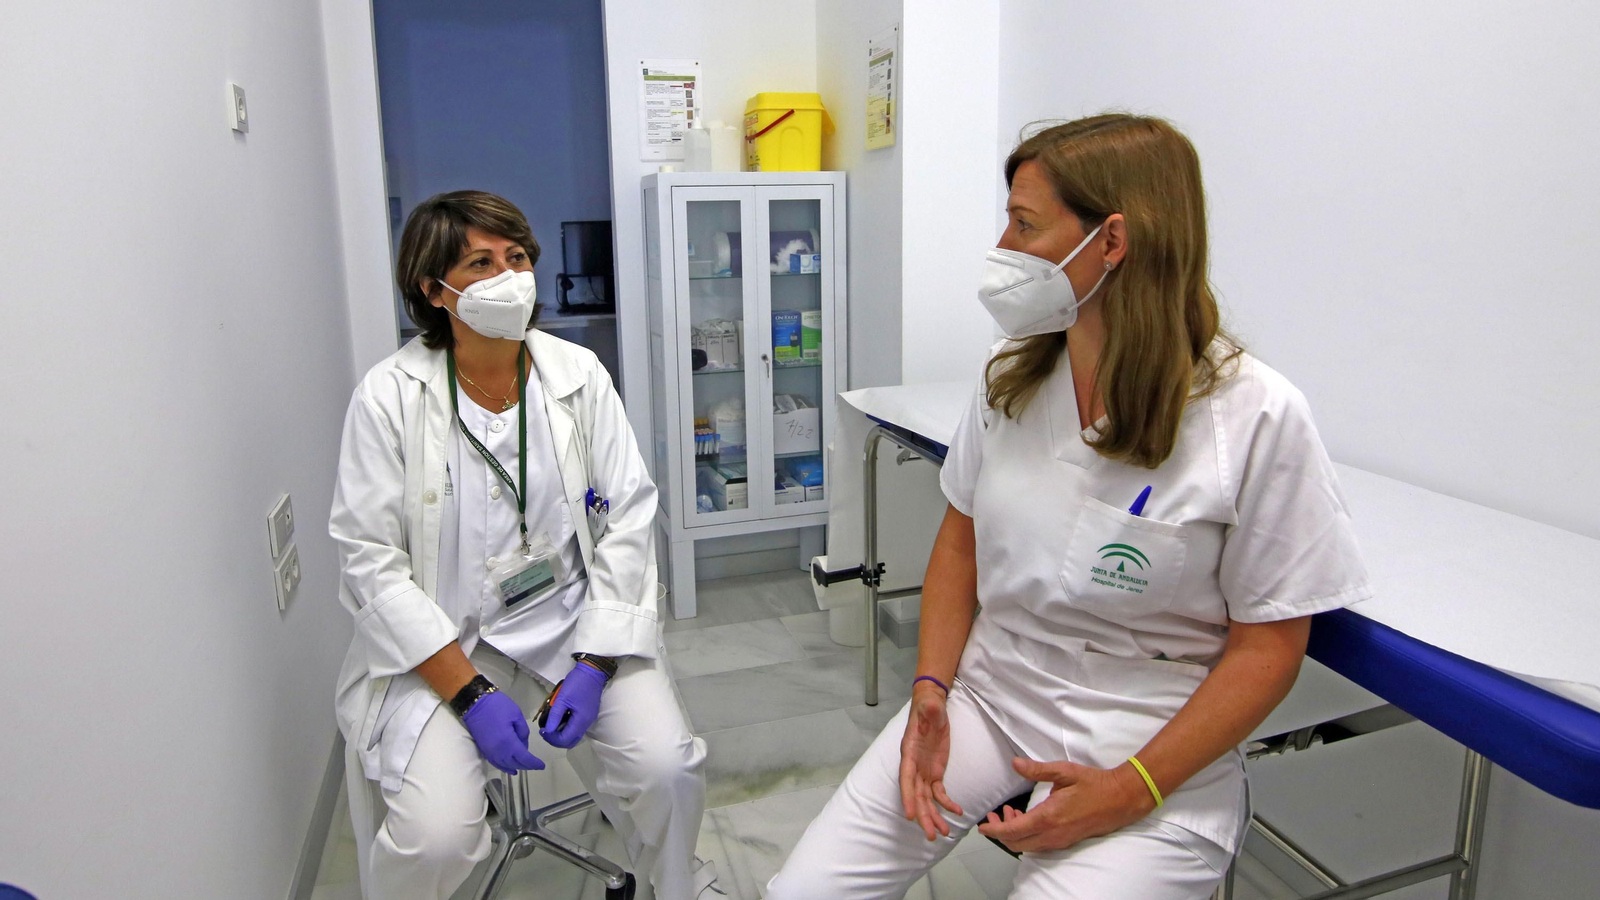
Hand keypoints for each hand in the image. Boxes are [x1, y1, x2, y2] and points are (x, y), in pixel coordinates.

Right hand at [460, 691, 545, 773]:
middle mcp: (498, 751)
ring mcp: (489, 752)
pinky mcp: (484, 749)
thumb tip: (524, 745)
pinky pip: (496, 763)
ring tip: (524, 767)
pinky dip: (504, 767)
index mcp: (508, 742)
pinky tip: (509, 768)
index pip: (524, 758)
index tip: (542, 765)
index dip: (534, 763)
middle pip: (515, 764)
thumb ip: (523, 732)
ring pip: (505, 765)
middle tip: (536, 765)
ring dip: (516, 767)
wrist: (475, 703)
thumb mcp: (516, 715)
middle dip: (527, 766)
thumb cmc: (497, 706)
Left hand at [539, 661, 607, 748]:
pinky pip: (577, 727)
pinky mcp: (588, 714)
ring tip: (551, 725)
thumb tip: (548, 731)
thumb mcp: (562, 698)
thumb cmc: (577, 683)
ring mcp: (589, 719)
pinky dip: (567, 728)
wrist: (592, 672)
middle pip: (571, 741)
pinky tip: (560, 719)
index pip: (565, 740)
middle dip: (557, 740)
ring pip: (574, 735)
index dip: (552, 738)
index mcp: (581, 721)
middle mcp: (587, 723)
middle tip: (546, 731)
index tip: (542, 731)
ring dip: (562, 734)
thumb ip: (554, 716)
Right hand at [898, 683, 964, 840]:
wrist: (932, 707)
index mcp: (909, 753)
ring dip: (934, 816)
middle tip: (932, 835)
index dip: (908, 797)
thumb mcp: (930, 706)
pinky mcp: (934, 772)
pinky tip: (958, 812)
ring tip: (944, 833)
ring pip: (927, 799)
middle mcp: (914, 766)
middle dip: (923, 816)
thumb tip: (932, 708)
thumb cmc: (928, 707)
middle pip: (917, 796)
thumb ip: (931, 709)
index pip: (907, 779)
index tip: (910, 815)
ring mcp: (924, 771)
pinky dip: (947, 803)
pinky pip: (939, 793)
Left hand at [976, 757, 1155, 853]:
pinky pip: (1039, 845)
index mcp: (1048, 817)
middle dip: (1000, 833)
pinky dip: (1027, 835)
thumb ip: (1038, 770)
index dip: (994, 831)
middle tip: (994, 817)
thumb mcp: (1065, 771)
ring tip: (1010, 813)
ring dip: (1014, 834)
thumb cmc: (1094, 784)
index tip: (982, 827)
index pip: (1012, 831)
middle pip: (1016, 843)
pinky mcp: (1066, 841)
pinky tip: (1027, 818)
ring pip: (1027, 846)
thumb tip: (1015, 764)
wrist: (1121, 799)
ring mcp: (1060, 841)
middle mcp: (1052, 834)